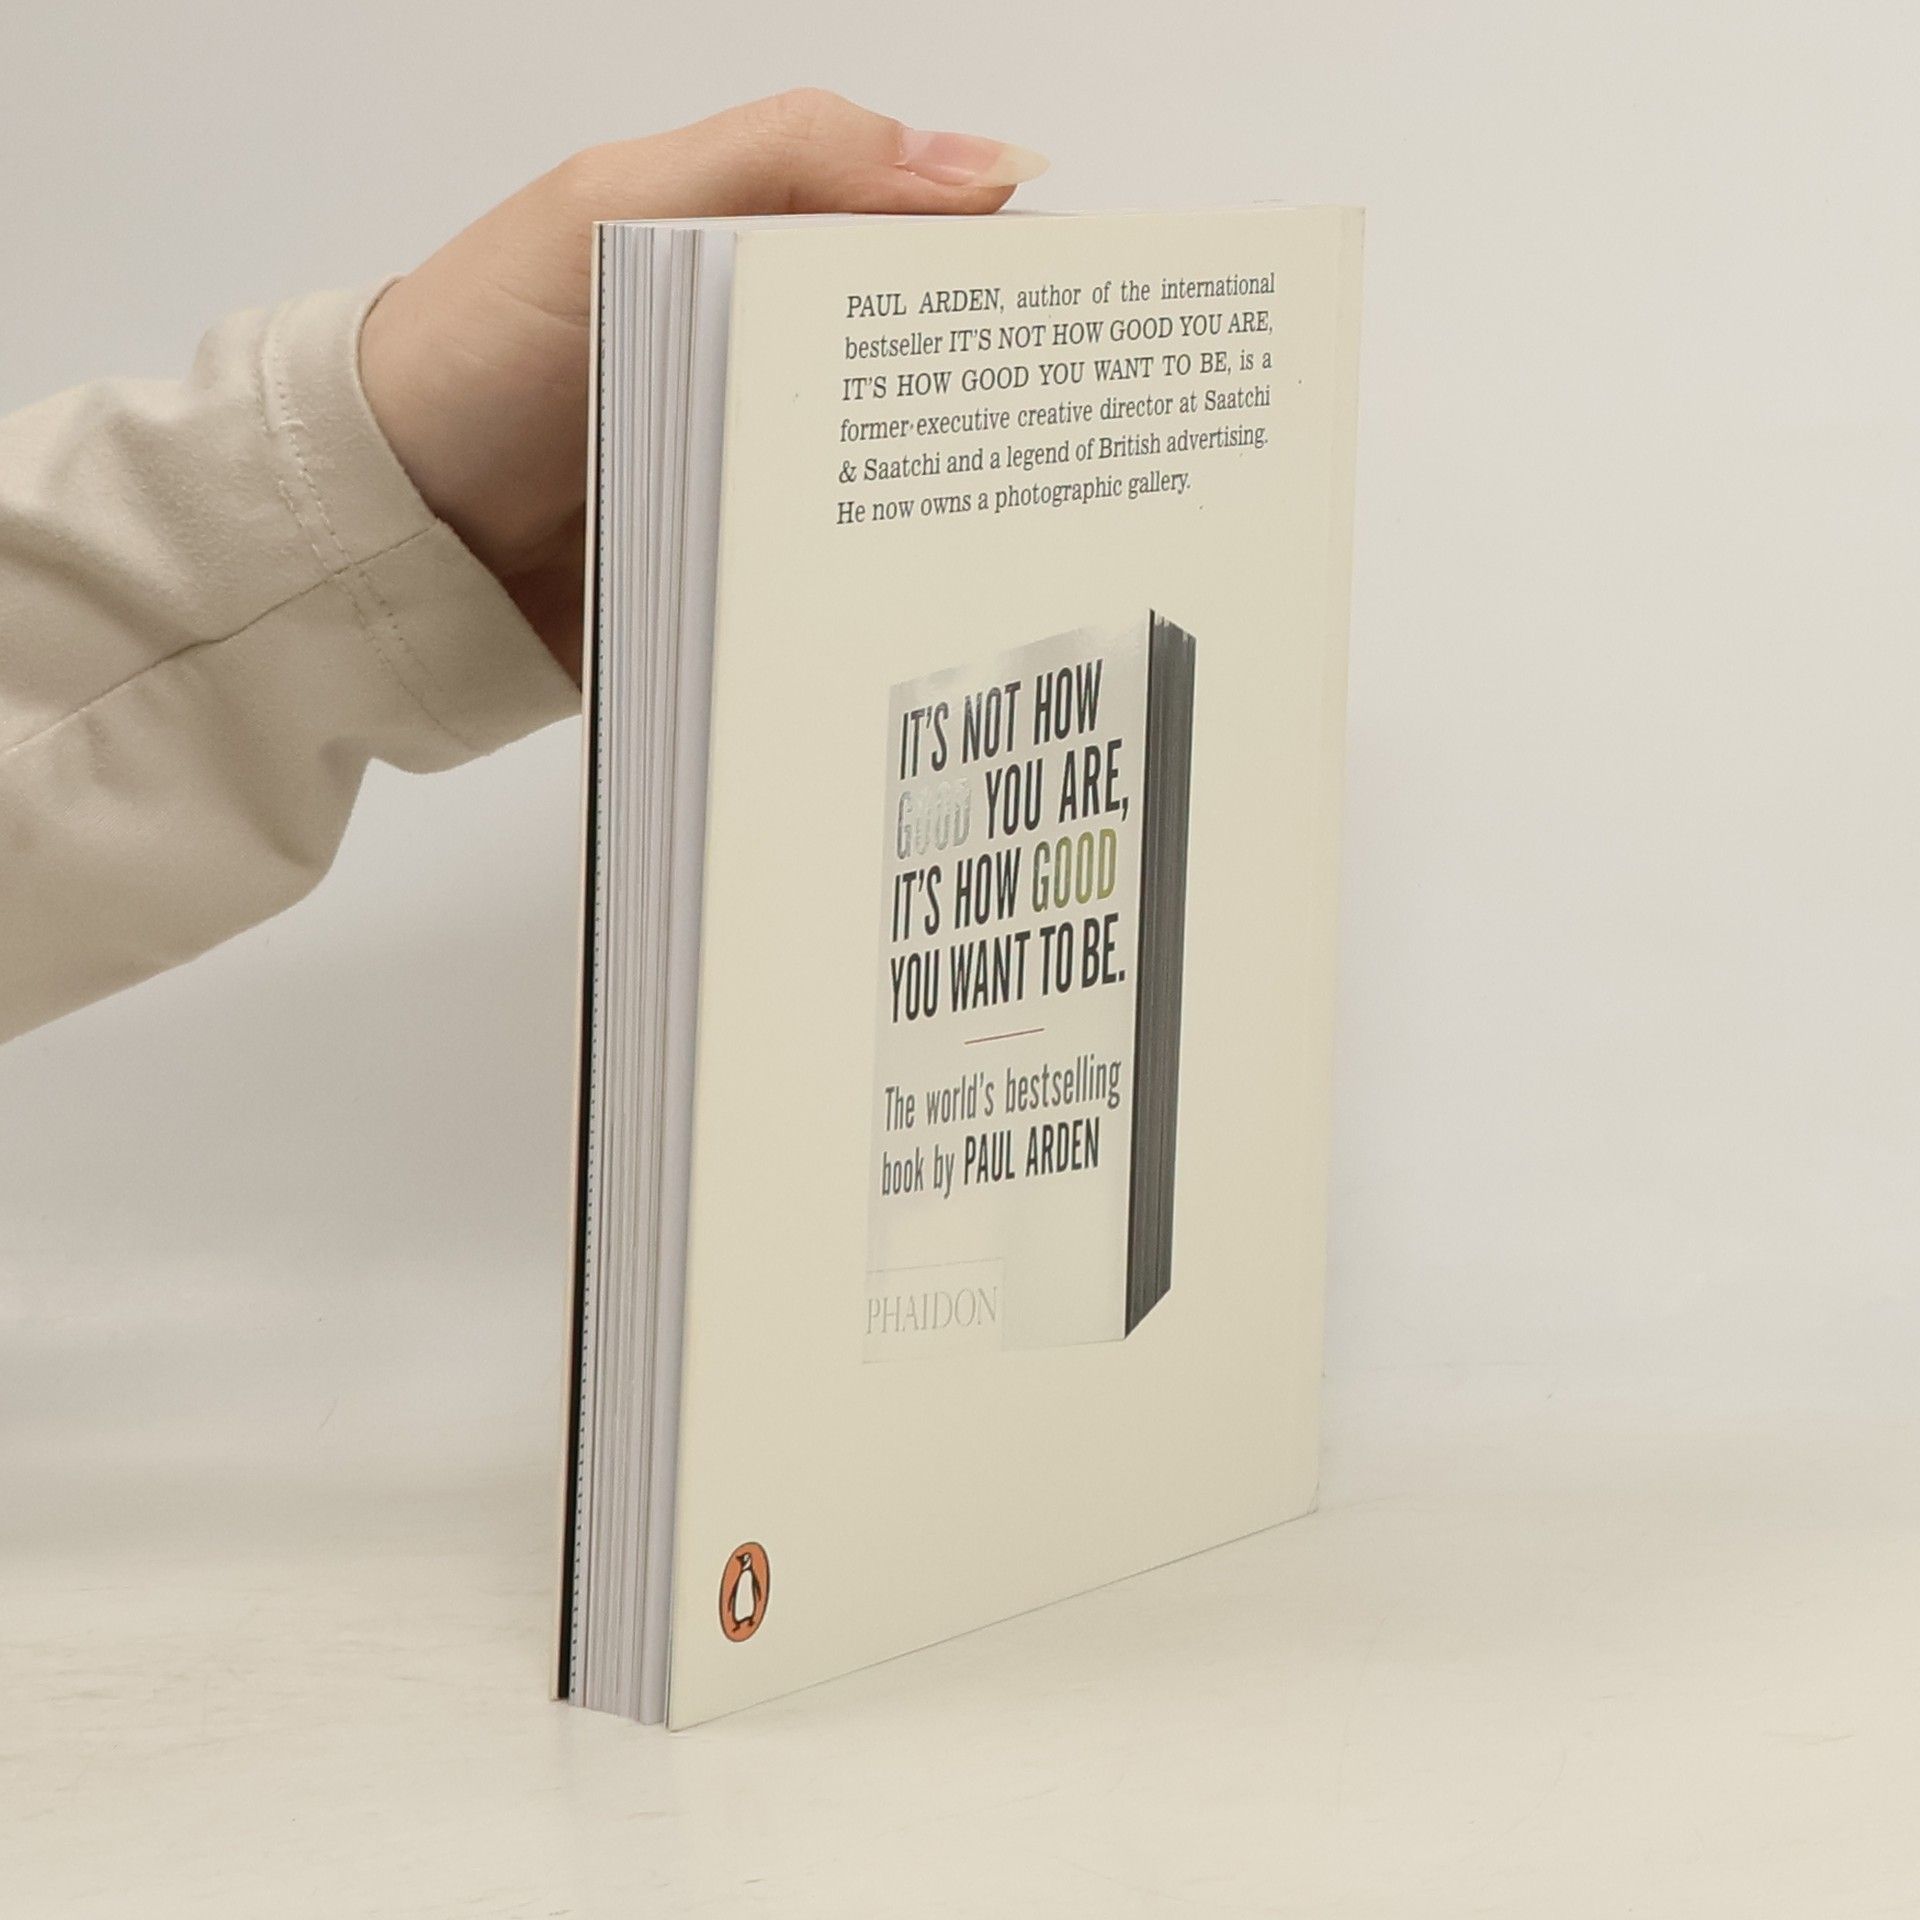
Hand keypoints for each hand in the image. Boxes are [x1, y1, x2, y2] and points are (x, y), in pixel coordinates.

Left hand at [359, 91, 1046, 679]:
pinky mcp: (749, 566)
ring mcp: (761, 467)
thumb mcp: (623, 208)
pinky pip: (839, 564)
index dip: (999, 260)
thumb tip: (986, 161)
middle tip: (1081, 429)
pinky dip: (885, 570)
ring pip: (892, 478)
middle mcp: (767, 356)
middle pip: (918, 369)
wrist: (389, 529)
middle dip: (996, 395)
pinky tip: (940, 581)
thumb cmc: (477, 351)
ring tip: (1038, 518)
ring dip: (949, 499)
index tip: (1088, 303)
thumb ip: (789, 159)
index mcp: (751, 247)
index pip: (910, 236)